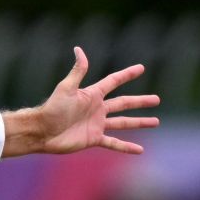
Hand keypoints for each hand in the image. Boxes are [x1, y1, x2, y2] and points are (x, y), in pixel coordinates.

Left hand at [23, 48, 159, 154]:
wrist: (42, 132)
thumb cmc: (52, 109)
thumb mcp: (66, 88)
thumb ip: (77, 70)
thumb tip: (79, 49)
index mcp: (92, 95)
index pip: (114, 81)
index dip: (127, 74)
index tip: (141, 68)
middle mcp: (97, 109)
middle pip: (124, 103)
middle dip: (140, 101)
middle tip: (157, 99)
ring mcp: (97, 124)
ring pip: (124, 123)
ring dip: (139, 122)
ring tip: (156, 121)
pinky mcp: (93, 139)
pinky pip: (114, 143)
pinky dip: (126, 147)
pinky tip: (140, 150)